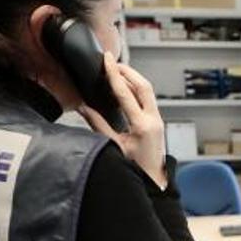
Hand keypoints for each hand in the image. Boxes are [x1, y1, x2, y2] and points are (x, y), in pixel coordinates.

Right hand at [79, 51, 167, 188]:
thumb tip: (82, 108)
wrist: (152, 180)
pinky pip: (148, 99)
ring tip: (117, 71)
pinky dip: (136, 89)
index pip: (126, 93)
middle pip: (143, 85)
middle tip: (112, 62)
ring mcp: (158, 120)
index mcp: (141, 126)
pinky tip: (126, 87)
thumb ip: (98, 125)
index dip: (114, 74)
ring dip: (133, 78)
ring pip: (147, 90)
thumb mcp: (113, 146)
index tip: (107, 60)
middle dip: (127, 71)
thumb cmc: (134, 168)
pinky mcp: (157, 121)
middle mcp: (153, 120)